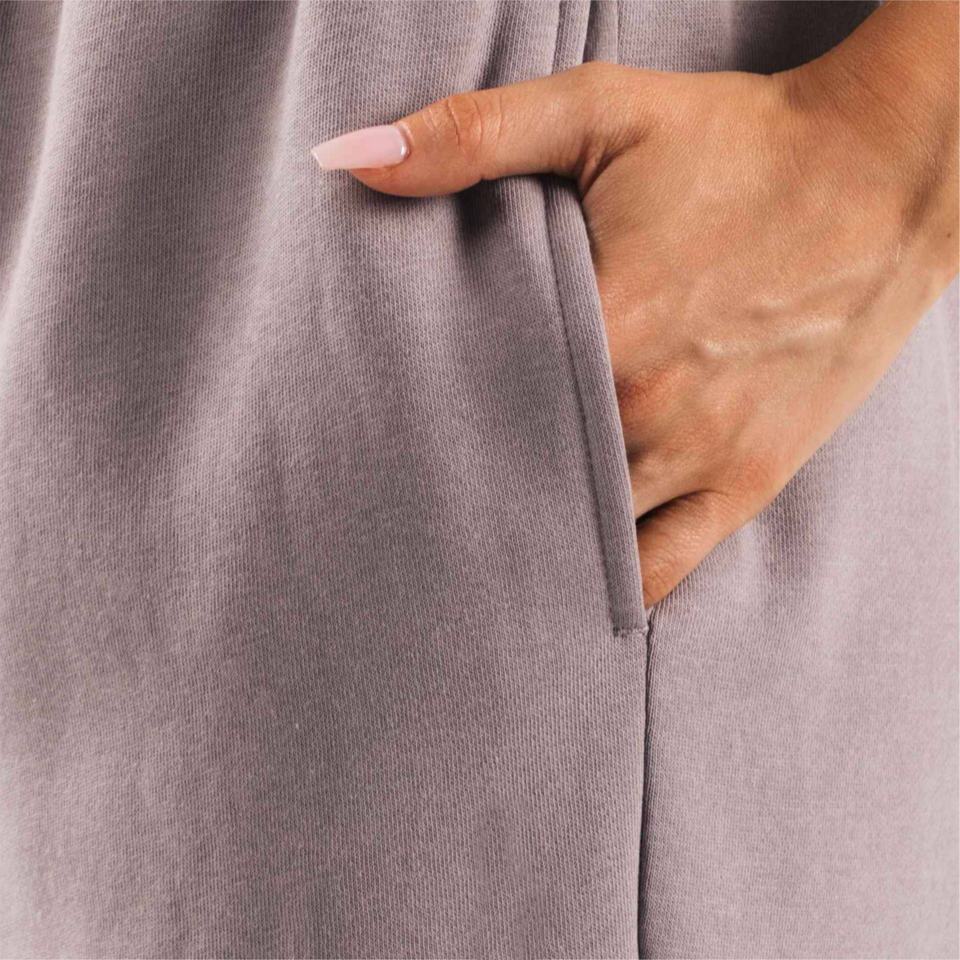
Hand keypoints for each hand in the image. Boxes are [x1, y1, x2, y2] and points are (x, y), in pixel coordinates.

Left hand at [312, 2, 957, 607]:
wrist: (886, 176)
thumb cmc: (742, 144)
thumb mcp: (605, 111)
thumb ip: (475, 136)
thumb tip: (349, 161)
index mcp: (604, 327)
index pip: (471, 413)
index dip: (417, 434)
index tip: (375, 448)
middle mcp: (648, 410)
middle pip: (519, 483)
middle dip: (463, 496)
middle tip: (407, 511)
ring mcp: (703, 455)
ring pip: (584, 540)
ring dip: (526, 545)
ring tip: (468, 555)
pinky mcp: (748, 480)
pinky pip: (668, 568)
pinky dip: (615, 585)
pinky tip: (567, 588)